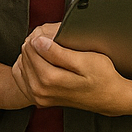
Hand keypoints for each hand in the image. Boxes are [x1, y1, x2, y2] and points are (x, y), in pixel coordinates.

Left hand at [9, 23, 131, 114]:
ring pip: (22, 65)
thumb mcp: (85, 61)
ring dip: (32, 54)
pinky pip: (23, 78)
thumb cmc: (102, 78)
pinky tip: (41, 61)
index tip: (50, 33)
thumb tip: (38, 42)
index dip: (38, 35)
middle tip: (50, 38)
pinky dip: (28, 66)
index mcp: (50, 79)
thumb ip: (59, 52)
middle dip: (34, 43)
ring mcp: (39, 97)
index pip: (31, 48)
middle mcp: (41, 91)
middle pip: (25, 55)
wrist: (109, 98)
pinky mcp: (40, 99)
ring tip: (48, 49)